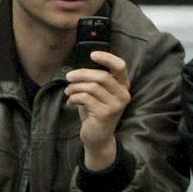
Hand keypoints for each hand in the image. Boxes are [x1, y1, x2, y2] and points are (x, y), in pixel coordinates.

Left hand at [65, 50, 129, 170]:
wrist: (98, 137)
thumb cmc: (95, 112)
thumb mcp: (97, 93)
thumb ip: (94, 80)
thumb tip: (78, 69)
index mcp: (123, 86)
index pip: (120, 66)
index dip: (107, 58)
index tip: (92, 55)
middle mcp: (123, 95)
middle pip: (102, 76)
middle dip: (81, 74)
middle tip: (69, 76)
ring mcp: (116, 105)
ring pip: (91, 87)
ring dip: (75, 87)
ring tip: (69, 92)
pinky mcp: (105, 114)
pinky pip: (85, 98)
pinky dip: (74, 98)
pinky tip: (71, 102)